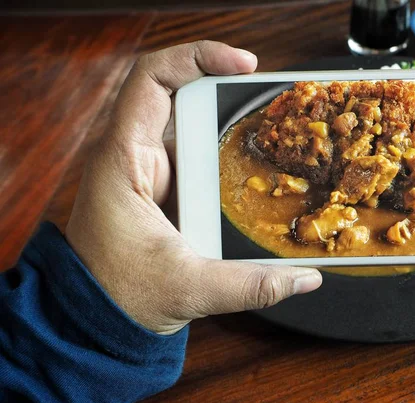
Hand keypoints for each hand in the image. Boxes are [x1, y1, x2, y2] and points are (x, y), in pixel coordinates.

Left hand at [65, 41, 321, 334]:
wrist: (92, 318)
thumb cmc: (117, 296)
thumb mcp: (189, 289)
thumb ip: (251, 285)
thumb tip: (306, 279)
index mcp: (125, 162)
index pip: (152, 80)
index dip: (196, 57)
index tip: (243, 64)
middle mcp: (134, 157)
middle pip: (181, 97)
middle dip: (229, 91)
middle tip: (275, 98)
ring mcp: (148, 173)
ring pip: (191, 128)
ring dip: (229, 125)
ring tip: (274, 128)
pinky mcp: (162, 190)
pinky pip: (195, 156)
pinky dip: (223, 154)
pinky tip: (252, 165)